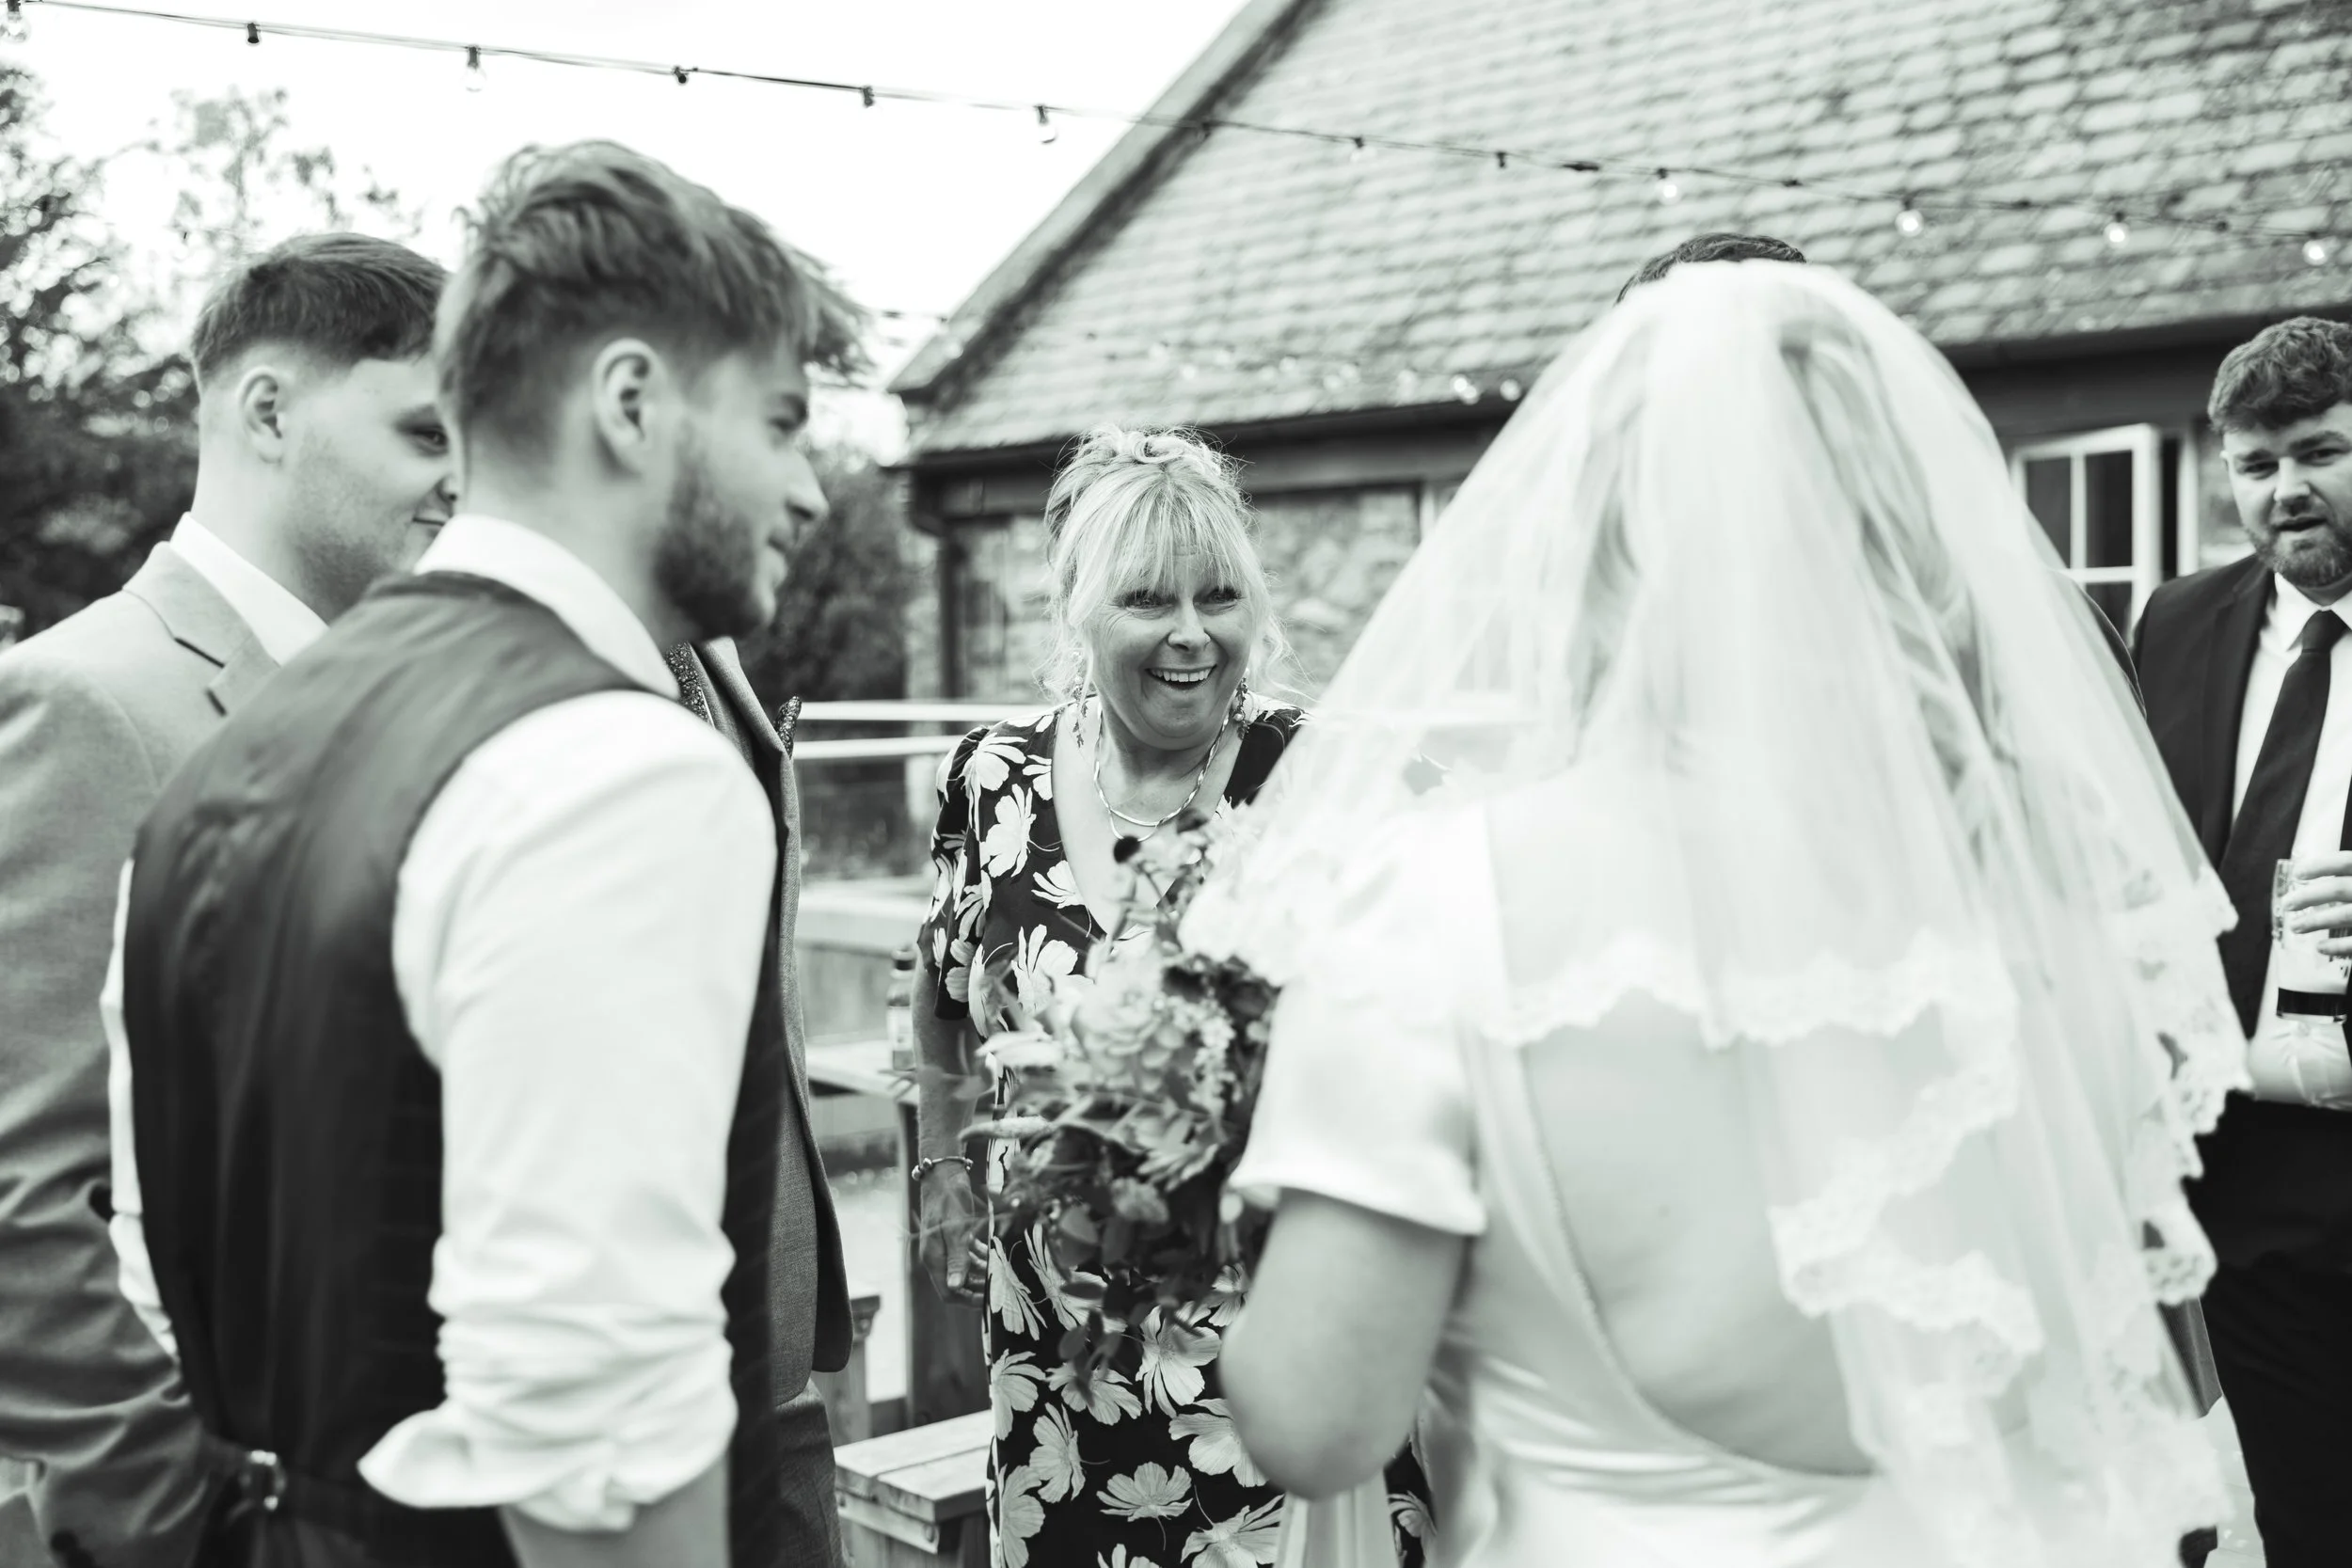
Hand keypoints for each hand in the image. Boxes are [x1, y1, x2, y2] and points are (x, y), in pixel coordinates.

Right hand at [917, 1166, 988, 1308]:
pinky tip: (993, 1255)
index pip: (949, 1292)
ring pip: (964, 1270)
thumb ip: (957, 1259)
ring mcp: (945, 1247)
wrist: (944, 1174)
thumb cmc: (950, 1200)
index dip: (968, 1300)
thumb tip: (955, 1287)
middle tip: (1001, 1287)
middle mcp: (937, 1256)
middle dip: (978, 1288)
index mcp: (934, 1258)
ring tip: (1002, 1272)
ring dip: (981, 1272)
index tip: (990, 1300)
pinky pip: (966, 1255)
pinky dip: (979, 1257)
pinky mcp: (953, 1237)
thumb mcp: (956, 1230)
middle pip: (957, 1284)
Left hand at [2282, 851, 2351, 954]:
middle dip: (2309, 897)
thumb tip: (2323, 878)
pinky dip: (2337, 946)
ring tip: (2295, 927)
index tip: (2297, 873)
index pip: (2346, 862)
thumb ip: (2349, 877)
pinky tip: (2320, 947)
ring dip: (2316, 921)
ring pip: (2345, 915)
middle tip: (2287, 904)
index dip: (2320, 866)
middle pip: (2339, 889)